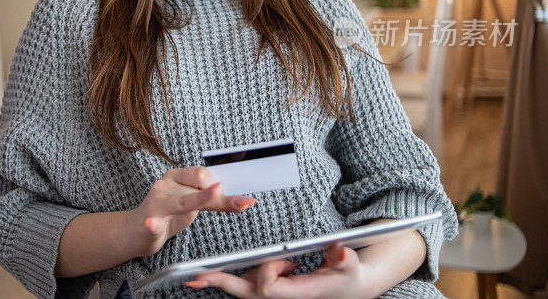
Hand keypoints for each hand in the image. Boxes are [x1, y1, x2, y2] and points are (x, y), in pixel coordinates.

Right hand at [124, 166, 256, 256]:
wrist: (135, 232)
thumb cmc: (166, 215)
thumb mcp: (191, 205)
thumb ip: (212, 200)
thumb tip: (243, 199)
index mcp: (177, 176)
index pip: (204, 173)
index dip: (226, 184)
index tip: (246, 195)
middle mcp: (166, 184)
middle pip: (198, 180)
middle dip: (220, 194)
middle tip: (240, 204)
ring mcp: (156, 202)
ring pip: (183, 200)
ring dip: (200, 198)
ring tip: (215, 193)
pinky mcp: (146, 222)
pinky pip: (152, 222)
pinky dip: (154, 224)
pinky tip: (153, 224)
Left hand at [185, 244, 372, 298]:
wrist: (351, 286)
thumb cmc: (349, 276)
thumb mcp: (351, 265)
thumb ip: (344, 259)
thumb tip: (338, 252)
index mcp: (298, 293)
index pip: (267, 289)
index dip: (268, 272)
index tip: (284, 260)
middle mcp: (282, 297)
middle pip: (245, 293)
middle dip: (221, 282)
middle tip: (196, 278)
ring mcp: (275, 293)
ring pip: (244, 288)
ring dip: (227, 277)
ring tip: (213, 271)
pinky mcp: (272, 287)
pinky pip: (249, 282)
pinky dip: (239, 273)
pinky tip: (234, 268)